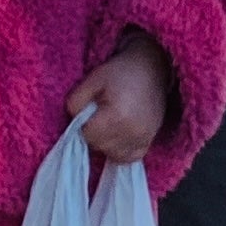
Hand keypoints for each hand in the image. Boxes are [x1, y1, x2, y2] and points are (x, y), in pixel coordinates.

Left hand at [67, 35, 179, 163]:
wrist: (152, 68)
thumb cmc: (120, 72)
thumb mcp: (93, 79)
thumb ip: (76, 101)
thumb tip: (74, 121)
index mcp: (117, 115)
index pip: (88, 135)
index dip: (85, 123)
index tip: (91, 110)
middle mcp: (133, 131)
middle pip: (100, 146)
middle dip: (95, 133)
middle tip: (101, 115)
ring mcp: (144, 137)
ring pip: (113, 154)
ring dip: (107, 143)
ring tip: (111, 124)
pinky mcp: (150, 140)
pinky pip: (130, 157)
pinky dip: (121, 150)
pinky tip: (120, 135)